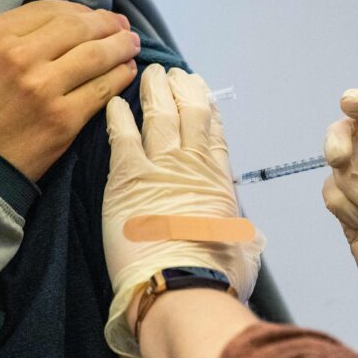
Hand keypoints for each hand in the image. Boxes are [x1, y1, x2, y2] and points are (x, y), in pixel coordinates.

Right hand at [0, 0, 139, 180]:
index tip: (99, 16)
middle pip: (80, 28)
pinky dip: (122, 76)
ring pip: (98, 56)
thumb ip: (16, 34)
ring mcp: (44, 88)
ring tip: (132, 45)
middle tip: (124, 27)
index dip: (83, 11)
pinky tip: (128, 71)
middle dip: (109, 24)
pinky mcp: (64, 119)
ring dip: (122, 47)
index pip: (53, 9)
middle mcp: (20, 57)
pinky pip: (104, 89)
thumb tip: (70, 22)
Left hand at [102, 64, 264, 356]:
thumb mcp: (242, 248)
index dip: (206, 105)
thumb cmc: (216, 274)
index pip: (213, 130)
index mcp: (219, 178)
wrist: (181, 285)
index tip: (199, 89)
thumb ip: (239, 233)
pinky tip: (115, 102)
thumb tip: (241, 236)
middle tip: (173, 72)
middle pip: (188, 113)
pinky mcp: (128, 178)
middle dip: (181, 88)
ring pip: (159, 116)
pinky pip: (123, 136)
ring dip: (155, 91)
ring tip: (150, 72)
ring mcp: (160, 167)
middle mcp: (192, 164)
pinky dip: (119, 116)